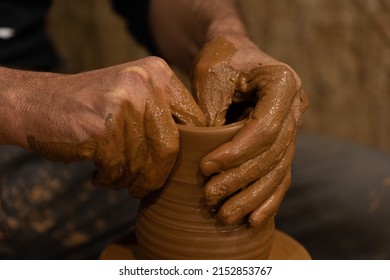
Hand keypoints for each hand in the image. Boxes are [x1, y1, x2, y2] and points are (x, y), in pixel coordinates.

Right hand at [22, 57, 205, 196]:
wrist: (39, 103)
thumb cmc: (92, 106)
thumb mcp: (133, 94)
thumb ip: (163, 113)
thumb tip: (197, 149)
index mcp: (157, 73)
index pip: (194, 120)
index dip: (191, 149)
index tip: (179, 167)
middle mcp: (143, 83)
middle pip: (170, 146)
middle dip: (158, 174)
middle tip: (145, 187)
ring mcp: (122, 104)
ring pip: (143, 162)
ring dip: (130, 180)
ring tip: (117, 180)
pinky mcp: (102, 128)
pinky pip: (119, 168)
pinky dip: (111, 180)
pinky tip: (100, 176)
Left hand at [192, 35, 307, 226]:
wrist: (232, 54)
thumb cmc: (219, 61)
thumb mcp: (210, 79)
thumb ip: (213, 118)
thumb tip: (207, 166)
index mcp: (283, 83)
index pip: (265, 129)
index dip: (237, 154)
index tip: (206, 167)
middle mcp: (295, 107)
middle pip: (273, 153)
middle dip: (241, 180)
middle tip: (210, 197)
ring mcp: (292, 126)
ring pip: (278, 169)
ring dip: (252, 196)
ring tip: (226, 216)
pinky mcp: (283, 141)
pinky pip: (280, 173)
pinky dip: (267, 197)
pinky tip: (253, 218)